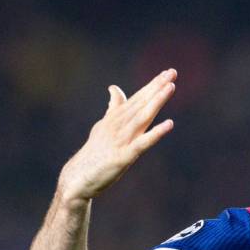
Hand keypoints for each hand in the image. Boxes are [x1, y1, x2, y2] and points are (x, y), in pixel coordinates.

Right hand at [58, 69, 176, 202]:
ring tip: (170, 87)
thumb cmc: (94, 152)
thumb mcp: (103, 126)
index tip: (167, 72)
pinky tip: (170, 124)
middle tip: (171, 72)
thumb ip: (113, 108)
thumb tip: (114, 88)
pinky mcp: (123, 156)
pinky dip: (156, 133)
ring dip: (157, 102)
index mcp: (115, 118)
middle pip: (141, 103)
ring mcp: (121, 140)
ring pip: (143, 117)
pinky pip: (143, 143)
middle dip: (157, 87)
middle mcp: (118, 125)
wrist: (77, 177)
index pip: (137, 98)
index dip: (152, 85)